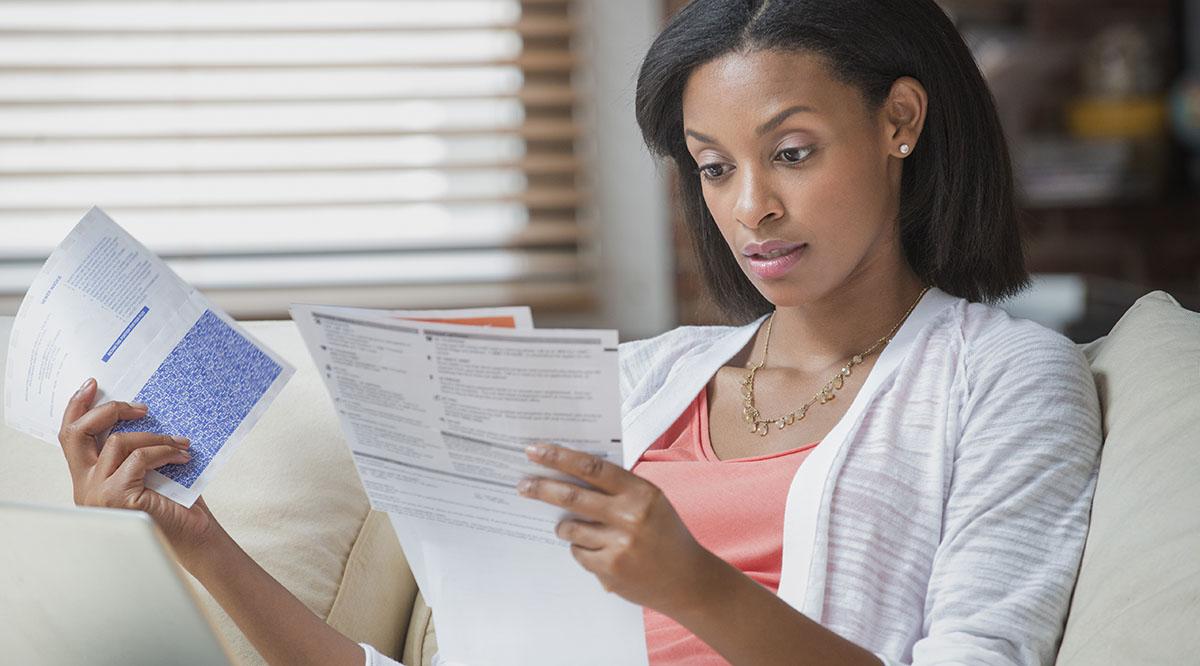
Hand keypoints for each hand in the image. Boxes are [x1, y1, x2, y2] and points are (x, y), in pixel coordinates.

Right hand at [58, 377, 225, 567]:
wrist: (193, 536)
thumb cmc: (175, 504)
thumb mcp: (149, 469)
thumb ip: (135, 449)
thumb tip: (142, 411)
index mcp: (89, 478)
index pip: (71, 438)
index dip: (77, 408)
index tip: (93, 385)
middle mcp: (86, 487)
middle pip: (77, 434)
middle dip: (108, 410)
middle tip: (140, 406)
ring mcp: (98, 493)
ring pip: (118, 442)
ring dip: (155, 436)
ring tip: (180, 442)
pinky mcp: (118, 497)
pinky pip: (140, 458)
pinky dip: (164, 451)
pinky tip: (182, 455)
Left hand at [517, 442, 716, 615]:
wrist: (687, 580)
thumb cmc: (665, 534)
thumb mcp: (651, 502)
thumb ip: (618, 488)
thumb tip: (570, 471)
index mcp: (641, 492)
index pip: (592, 468)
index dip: (560, 456)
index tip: (536, 450)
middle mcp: (630, 516)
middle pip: (572, 496)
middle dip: (542, 488)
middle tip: (522, 485)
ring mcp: (619, 545)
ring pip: (570, 528)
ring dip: (564, 527)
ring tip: (573, 528)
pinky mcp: (610, 570)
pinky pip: (578, 553)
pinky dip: (582, 550)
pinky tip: (600, 552)